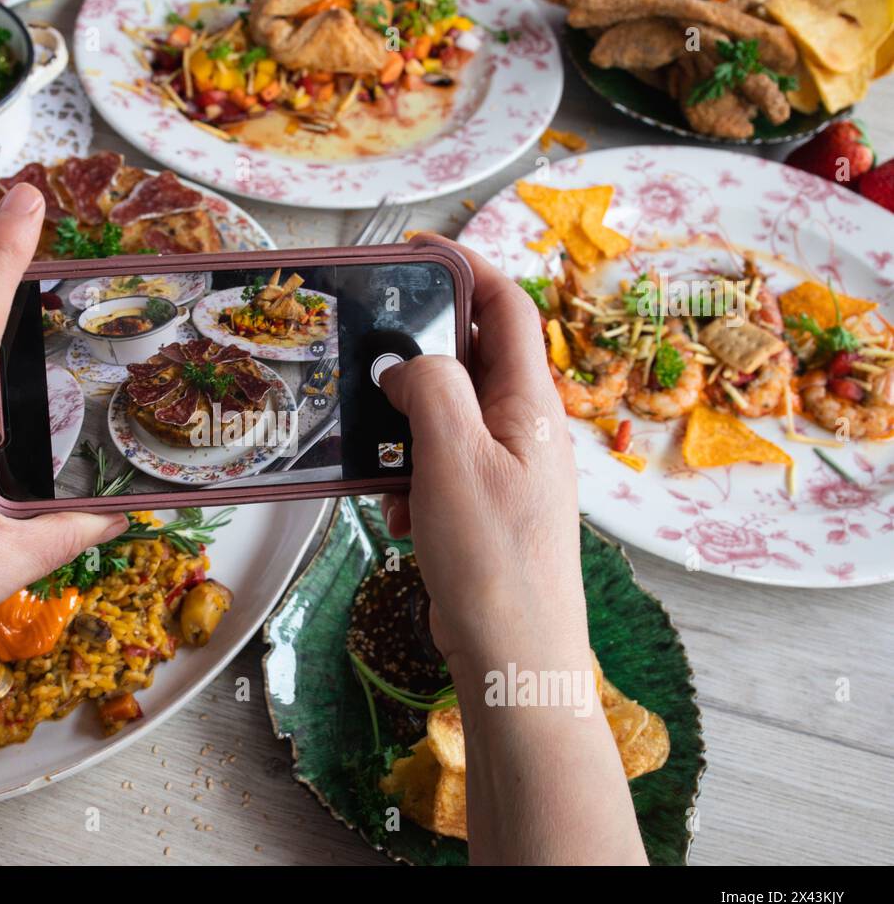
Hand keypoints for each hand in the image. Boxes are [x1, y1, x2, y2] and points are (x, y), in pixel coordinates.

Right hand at [379, 241, 585, 677]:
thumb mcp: (453, 459)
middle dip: (418, 362)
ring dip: (406, 433)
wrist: (513, 655)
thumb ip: (431, 391)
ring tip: (383, 463)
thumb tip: (408, 364)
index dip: (467, 265)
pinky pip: (440, 468)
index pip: (508, 306)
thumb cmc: (492, 557)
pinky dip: (411, 479)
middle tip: (371, 361)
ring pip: (445, 418)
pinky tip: (399, 513)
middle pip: (469, 360)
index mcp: (530, 403)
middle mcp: (524, 428)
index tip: (415, 249)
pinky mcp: (484, 508)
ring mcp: (507, 470)